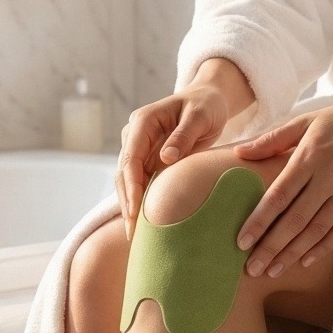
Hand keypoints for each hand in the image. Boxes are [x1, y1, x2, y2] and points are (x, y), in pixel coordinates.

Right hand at [116, 87, 227, 239]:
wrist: (208, 99)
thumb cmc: (206, 105)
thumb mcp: (199, 116)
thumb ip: (183, 136)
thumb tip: (166, 158)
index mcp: (143, 122)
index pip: (131, 158)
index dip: (131, 186)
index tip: (134, 210)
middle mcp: (135, 135)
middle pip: (124, 173)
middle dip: (127, 202)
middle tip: (132, 232)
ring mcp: (139, 147)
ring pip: (128, 180)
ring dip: (130, 205)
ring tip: (134, 234)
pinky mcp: (148, 158)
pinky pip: (140, 181)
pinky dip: (139, 200)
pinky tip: (143, 222)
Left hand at [233, 76, 332, 276]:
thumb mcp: (307, 121)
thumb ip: (273, 139)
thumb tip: (239, 153)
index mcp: (310, 156)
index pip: (279, 195)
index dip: (259, 221)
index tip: (241, 241)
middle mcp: (329, 177)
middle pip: (295, 220)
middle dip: (271, 247)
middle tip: (251, 269)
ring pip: (317, 230)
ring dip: (293, 253)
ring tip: (272, 271)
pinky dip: (323, 247)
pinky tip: (304, 261)